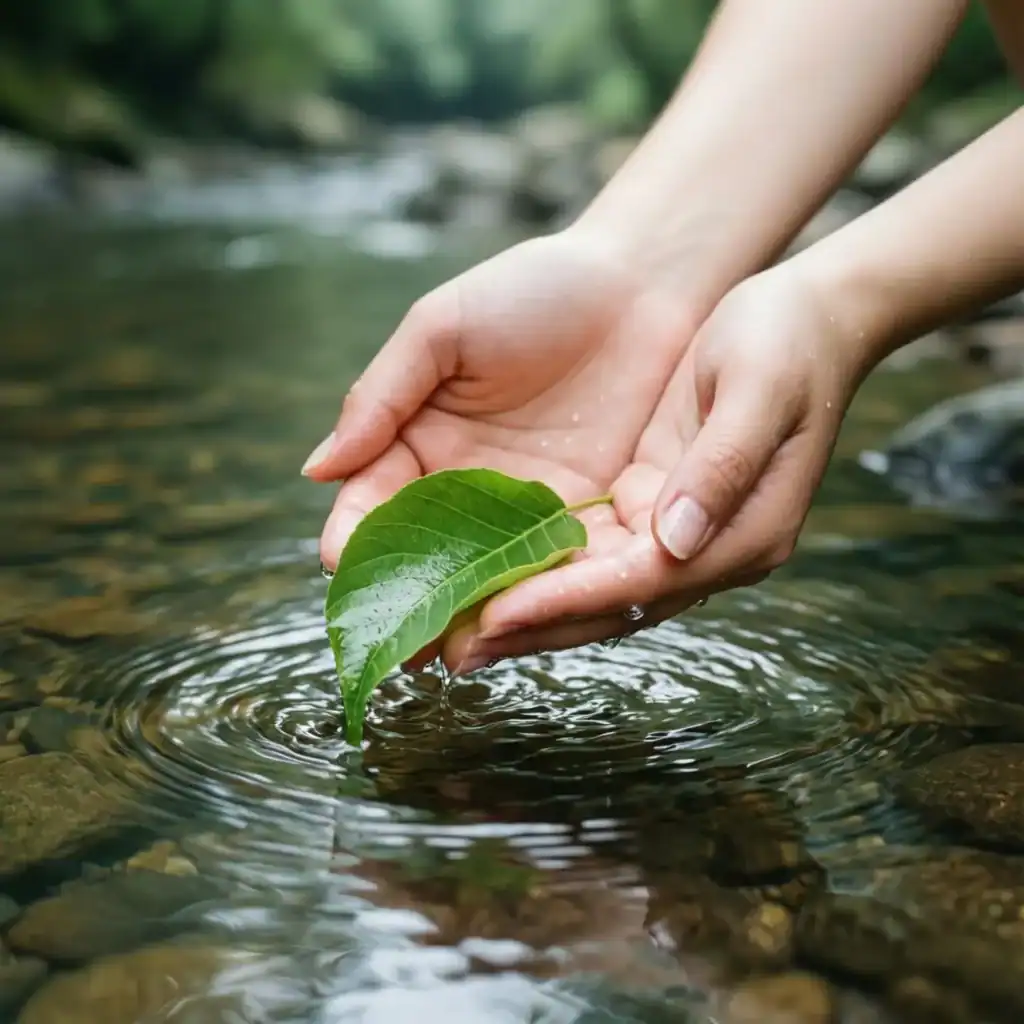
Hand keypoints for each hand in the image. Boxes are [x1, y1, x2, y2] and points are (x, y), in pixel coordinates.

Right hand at [303, 228, 701, 661]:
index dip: (354, 536)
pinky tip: (517, 624)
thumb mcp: (444, 328)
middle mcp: (466, 486)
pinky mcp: (586, 519)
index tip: (341, 566)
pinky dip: (531, 598)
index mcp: (419, 440)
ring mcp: (524, 509)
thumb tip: (316, 471)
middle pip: (423, 556)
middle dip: (405, 597)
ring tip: (447, 652)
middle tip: (393, 638)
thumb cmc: (535, 290)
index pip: (372, 502)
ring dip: (464, 614)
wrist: (642, 285)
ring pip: (482, 574)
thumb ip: (383, 395)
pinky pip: (549, 568)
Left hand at [449, 266, 869, 668]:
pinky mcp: (655, 504)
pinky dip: (544, 569)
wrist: (809, 320)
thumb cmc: (789, 343)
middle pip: (611, 604)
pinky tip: (494, 574)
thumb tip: (675, 537)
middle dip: (534, 626)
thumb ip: (722, 465)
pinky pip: (593, 552)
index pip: (640, 583)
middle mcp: (711, 548)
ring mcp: (681, 532)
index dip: (565, 600)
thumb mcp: (760, 390)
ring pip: (595, 587)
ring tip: (457, 629)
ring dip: (531, 609)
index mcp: (745, 531)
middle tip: (455, 650)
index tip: (496, 615)